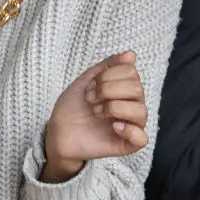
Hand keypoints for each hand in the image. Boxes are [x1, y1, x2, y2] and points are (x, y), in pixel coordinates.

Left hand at [42, 52, 148, 183]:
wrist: (57, 132)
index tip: (90, 86)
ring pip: (141, 111)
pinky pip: (142, 138)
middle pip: (137, 89)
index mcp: (124, 89)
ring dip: (114, 107)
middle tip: (90, 100)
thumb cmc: (73, 107)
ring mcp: (130, 125)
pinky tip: (113, 127)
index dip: (108, 76)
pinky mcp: (126, 145)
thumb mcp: (87, 80)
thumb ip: (108, 66)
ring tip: (96, 113)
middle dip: (108, 90)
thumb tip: (131, 54)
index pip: (131, 72)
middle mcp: (131, 105)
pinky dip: (129, 130)